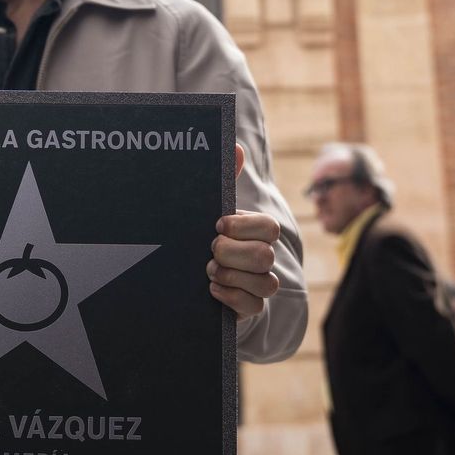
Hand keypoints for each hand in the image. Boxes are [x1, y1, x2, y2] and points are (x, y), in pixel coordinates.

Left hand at [206, 144, 280, 319]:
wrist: (186, 274)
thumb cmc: (202, 234)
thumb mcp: (209, 207)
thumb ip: (225, 178)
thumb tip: (235, 147)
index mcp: (255, 230)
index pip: (268, 227)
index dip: (243, 226)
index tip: (217, 224)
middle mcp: (263, 256)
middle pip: (265, 255)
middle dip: (232, 252)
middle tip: (210, 249)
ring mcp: (259, 283)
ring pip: (265, 283)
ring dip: (231, 275)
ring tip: (209, 270)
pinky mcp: (250, 307)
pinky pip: (255, 306)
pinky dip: (231, 297)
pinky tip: (211, 289)